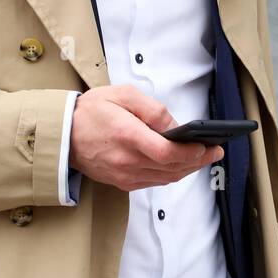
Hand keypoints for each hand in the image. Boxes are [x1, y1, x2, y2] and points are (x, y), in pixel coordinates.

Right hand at [69, 84, 223, 192]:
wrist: (62, 135)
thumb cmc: (92, 111)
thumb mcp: (123, 95)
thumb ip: (152, 110)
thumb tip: (175, 126)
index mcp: (128, 136)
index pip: (167, 152)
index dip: (191, 152)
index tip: (207, 146)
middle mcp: (127, 161)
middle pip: (171, 168)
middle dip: (198, 161)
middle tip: (216, 152)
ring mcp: (124, 175)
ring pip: (165, 178)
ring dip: (187, 170)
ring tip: (204, 158)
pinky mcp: (122, 182)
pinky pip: (153, 181)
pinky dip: (171, 174)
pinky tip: (181, 164)